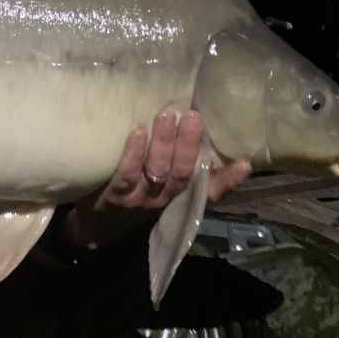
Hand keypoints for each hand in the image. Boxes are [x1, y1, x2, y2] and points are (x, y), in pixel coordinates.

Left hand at [64, 108, 250, 252]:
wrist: (95, 222)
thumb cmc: (135, 193)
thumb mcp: (162, 184)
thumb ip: (183, 166)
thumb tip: (211, 143)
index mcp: (178, 196)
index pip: (209, 190)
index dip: (227, 179)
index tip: (243, 162)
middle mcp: (161, 199)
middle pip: (180, 172)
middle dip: (189, 144)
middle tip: (193, 115)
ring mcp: (138, 198)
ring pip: (156, 171)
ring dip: (163, 142)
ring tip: (167, 115)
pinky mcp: (114, 196)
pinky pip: (127, 174)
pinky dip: (133, 153)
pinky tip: (138, 133)